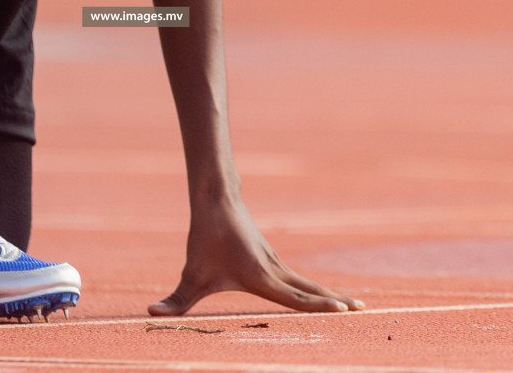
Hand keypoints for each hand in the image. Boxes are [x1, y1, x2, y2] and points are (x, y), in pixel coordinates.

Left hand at [149, 197, 363, 316]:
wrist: (216, 200)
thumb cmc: (205, 239)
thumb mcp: (191, 274)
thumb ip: (175, 301)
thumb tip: (150, 313)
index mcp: (261, 278)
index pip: (295, 298)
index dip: (319, 306)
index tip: (343, 310)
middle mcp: (274, 270)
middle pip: (310, 290)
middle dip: (335, 301)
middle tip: (363, 310)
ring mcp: (275, 263)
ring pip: (307, 282)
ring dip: (329, 294)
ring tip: (352, 306)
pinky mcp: (271, 258)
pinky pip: (298, 278)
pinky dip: (315, 288)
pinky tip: (322, 295)